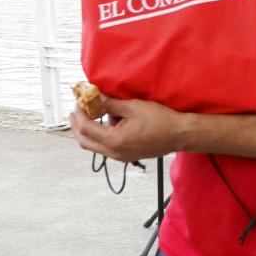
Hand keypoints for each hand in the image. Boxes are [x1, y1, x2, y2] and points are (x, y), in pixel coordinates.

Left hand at [69, 95, 186, 162]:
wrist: (180, 135)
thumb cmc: (161, 120)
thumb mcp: (133, 107)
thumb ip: (110, 104)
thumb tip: (95, 98)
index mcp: (114, 140)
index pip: (85, 128)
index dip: (79, 113)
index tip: (78, 102)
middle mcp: (114, 153)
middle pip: (84, 142)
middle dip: (77, 126)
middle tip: (75, 111)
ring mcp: (120, 157)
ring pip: (94, 146)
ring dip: (88, 130)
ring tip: (94, 112)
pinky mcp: (126, 156)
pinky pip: (105, 147)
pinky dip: (100, 135)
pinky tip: (108, 122)